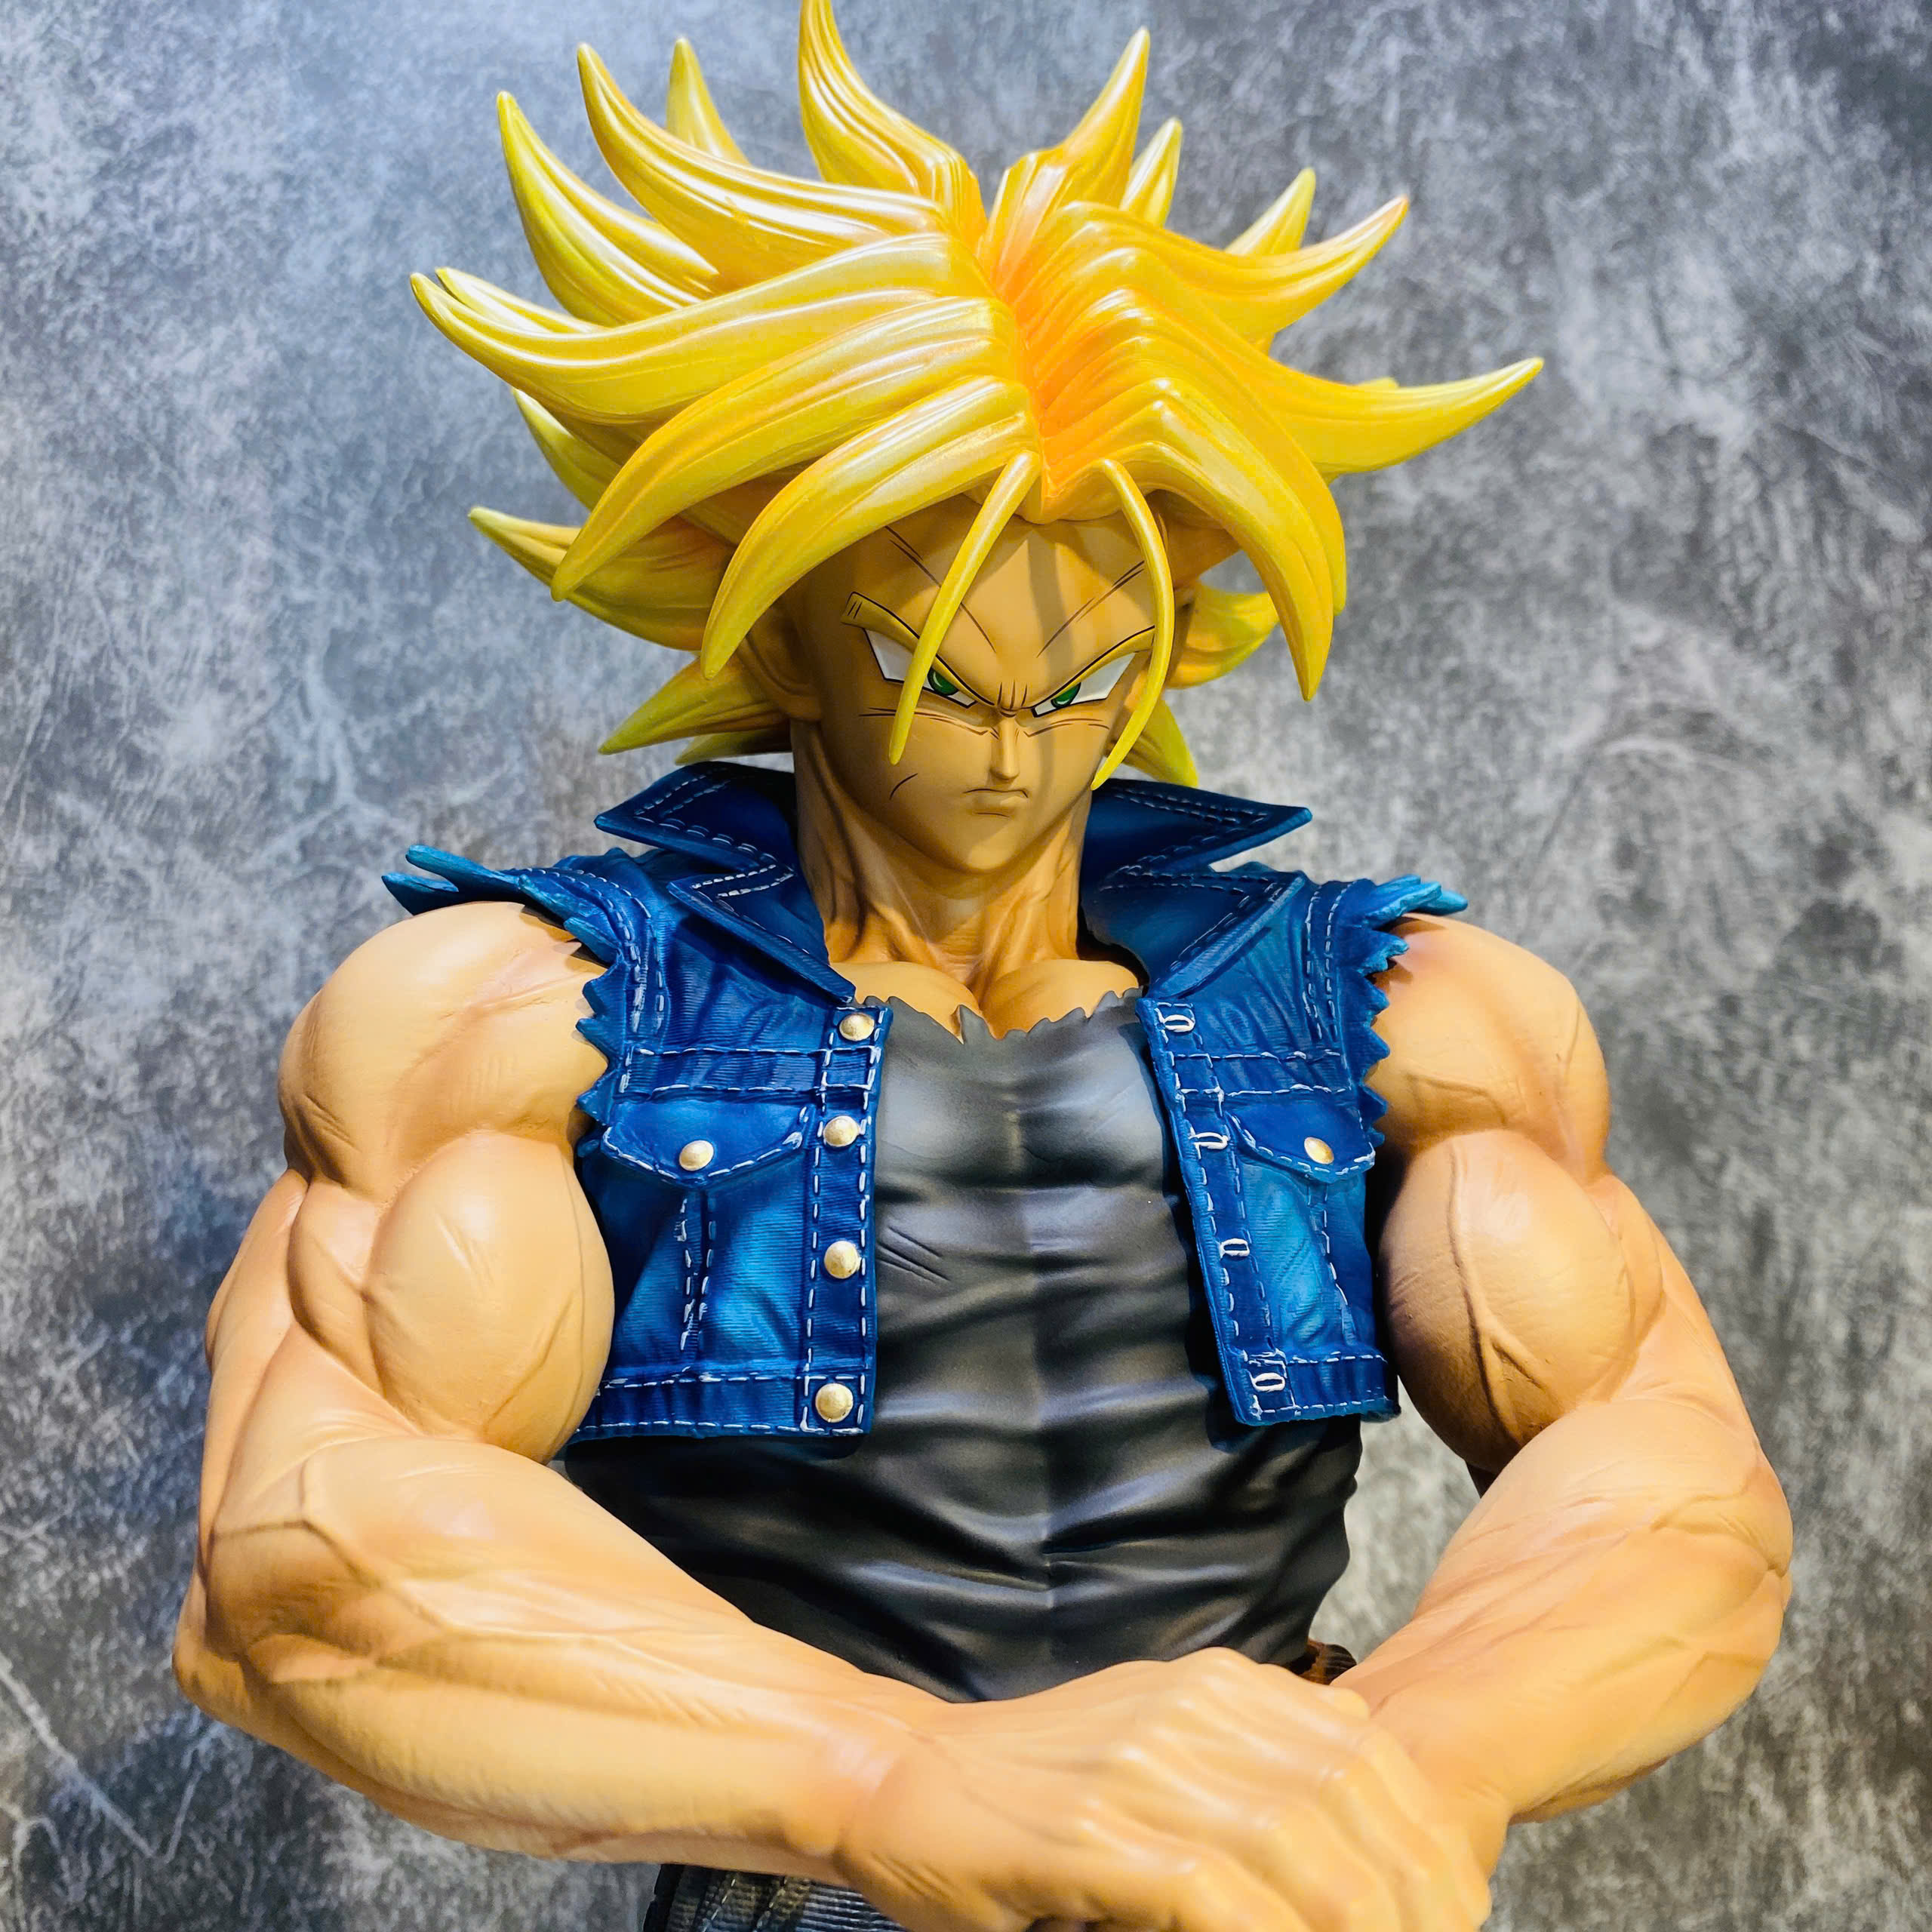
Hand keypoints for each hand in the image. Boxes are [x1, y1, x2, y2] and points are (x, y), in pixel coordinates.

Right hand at [834, 1648, 1490, 1931]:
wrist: (897, 1783)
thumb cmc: (1029, 1795)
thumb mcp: (1151, 1751)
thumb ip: (1243, 1763)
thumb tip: (1356, 1797)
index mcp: (1213, 1686)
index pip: (1365, 1749)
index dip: (1425, 1836)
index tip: (1452, 1906)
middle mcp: (1190, 1709)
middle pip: (1350, 1799)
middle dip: (1410, 1895)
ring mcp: (1142, 1766)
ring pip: (1299, 1848)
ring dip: (1353, 1925)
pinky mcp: (1095, 1834)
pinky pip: (1215, 1896)